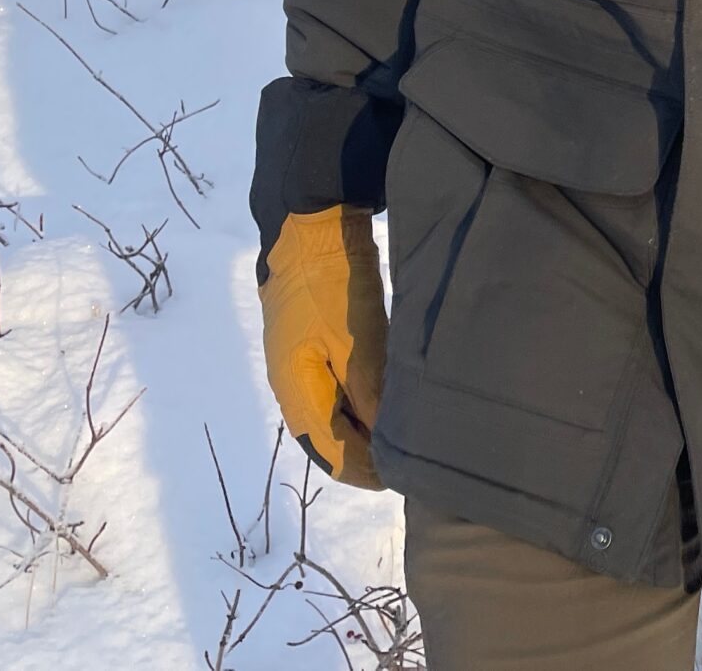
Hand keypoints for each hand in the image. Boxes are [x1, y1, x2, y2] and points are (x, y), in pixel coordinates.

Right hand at [259, 205, 388, 487]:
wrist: (308, 226)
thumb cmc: (334, 285)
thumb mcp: (358, 341)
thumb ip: (368, 393)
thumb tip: (381, 438)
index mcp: (295, 390)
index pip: (329, 451)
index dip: (365, 470)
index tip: (403, 475)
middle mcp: (292, 386)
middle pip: (326, 438)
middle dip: (364, 454)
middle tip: (409, 457)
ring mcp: (298, 365)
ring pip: (330, 416)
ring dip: (362, 430)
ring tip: (403, 435)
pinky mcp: (311, 346)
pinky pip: (333, 392)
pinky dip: (357, 405)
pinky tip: (386, 403)